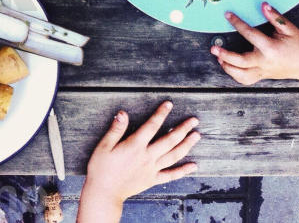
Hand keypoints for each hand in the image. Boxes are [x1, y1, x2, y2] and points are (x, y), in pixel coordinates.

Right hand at [79, 101, 198, 220]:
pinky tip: (193, 166)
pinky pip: (171, 175)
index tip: (169, 104)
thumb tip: (123, 113)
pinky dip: (183, 170)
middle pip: (169, 140)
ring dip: (186, 145)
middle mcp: (147, 156)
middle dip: (182, 129)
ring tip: (196, 136)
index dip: (161, 114)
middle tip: (193, 120)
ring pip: (174, 155)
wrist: (104, 193)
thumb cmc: (101, 168)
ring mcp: (152, 169)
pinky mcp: (152, 179)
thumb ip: (116, 129)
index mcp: (135, 146)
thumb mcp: (104, 146)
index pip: (151, 126)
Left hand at [211, 3, 298, 84]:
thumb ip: (275, 17)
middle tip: (213, 48)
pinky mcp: (263, 76)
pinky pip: (246, 80)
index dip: (237, 23)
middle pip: (241, 61)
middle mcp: (265, 62)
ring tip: (219, 57)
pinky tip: (229, 66)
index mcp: (270, 48)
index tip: (228, 15)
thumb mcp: (289, 28)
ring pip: (241, 75)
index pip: (250, 34)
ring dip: (228, 67)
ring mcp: (264, 71)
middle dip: (225, 55)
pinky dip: (235, 75)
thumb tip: (263, 5)